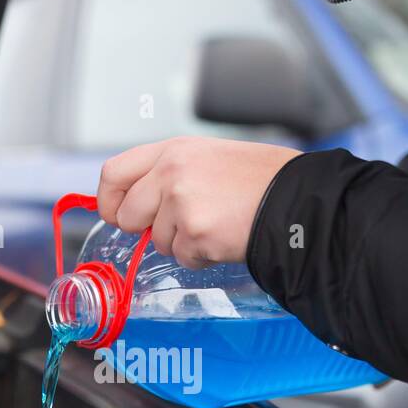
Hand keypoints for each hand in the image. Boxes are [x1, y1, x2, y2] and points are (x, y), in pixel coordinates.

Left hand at [97, 137, 300, 270]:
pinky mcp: (195, 233)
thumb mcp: (207, 157)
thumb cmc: (260, 180)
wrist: (297, 198)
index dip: (110, 201)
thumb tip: (136, 203)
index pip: (112, 173)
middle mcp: (171, 172)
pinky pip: (182, 258)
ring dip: (183, 243)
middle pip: (127, 216)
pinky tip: (225, 238)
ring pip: (158, 242)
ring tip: (216, 225)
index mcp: (172, 150)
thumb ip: (168, 174)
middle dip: (148, 229)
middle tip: (182, 226)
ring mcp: (182, 203)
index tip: (118, 214)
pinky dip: (201, 257)